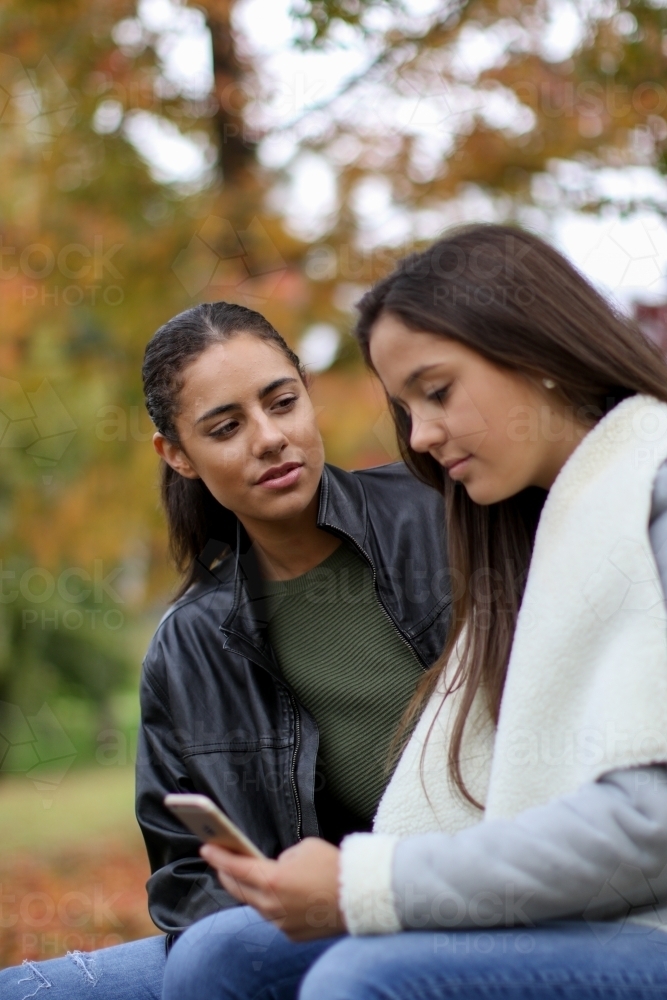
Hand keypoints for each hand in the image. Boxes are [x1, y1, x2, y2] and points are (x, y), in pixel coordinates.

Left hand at [200, 837, 344, 940]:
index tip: (206, 848)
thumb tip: (275, 865)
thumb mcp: (304, 847)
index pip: (235, 866)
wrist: (360, 897)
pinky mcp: (290, 934)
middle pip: (238, 888)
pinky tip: (271, 893)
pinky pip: (272, 916)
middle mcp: (271, 905)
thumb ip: (282, 857)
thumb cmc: (333, 867)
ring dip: (248, 888)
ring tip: (242, 874)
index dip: (218, 856)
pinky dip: (268, 903)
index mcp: (272, 879)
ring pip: (254, 904)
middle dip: (226, 872)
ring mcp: (280, 923)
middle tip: (220, 860)